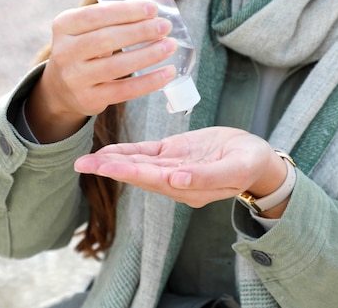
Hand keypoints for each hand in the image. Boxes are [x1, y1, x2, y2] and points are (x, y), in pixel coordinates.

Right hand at [26, 1, 177, 141]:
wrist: (61, 88)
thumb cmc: (84, 50)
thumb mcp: (85, 29)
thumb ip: (111, 17)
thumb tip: (150, 10)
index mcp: (64, 26)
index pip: (96, 15)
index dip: (126, 11)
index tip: (152, 9)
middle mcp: (65, 52)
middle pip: (107, 39)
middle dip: (140, 31)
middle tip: (165, 26)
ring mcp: (75, 78)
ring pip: (117, 66)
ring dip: (149, 54)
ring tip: (170, 46)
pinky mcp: (89, 99)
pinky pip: (124, 90)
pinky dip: (149, 82)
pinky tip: (168, 73)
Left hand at [74, 127, 290, 215]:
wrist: (257, 159)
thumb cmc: (250, 164)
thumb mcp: (236, 170)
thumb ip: (208, 177)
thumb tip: (177, 181)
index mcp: (188, 187)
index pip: (152, 179)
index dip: (128, 172)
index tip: (105, 167)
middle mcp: (175, 180)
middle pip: (137, 174)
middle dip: (109, 168)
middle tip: (80, 164)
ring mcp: (172, 166)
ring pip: (137, 163)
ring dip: (112, 161)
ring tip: (86, 160)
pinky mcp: (174, 152)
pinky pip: (146, 152)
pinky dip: (128, 151)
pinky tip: (109, 151)